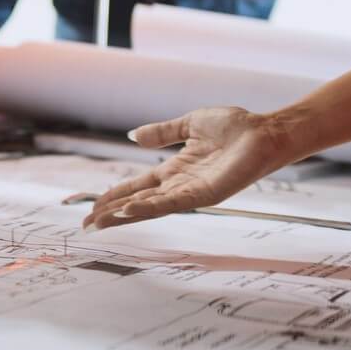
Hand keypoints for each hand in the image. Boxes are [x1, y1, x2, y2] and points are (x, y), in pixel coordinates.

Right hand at [83, 107, 291, 229]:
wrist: (264, 131)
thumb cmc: (236, 127)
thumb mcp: (189, 124)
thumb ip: (162, 133)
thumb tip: (133, 136)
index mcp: (174, 170)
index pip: (136, 187)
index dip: (113, 196)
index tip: (91, 206)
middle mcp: (179, 185)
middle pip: (137, 203)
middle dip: (111, 214)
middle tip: (86, 225)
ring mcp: (191, 192)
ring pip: (150, 208)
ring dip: (123, 215)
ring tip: (100, 223)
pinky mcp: (205, 195)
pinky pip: (172, 204)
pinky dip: (149, 208)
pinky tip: (129, 211)